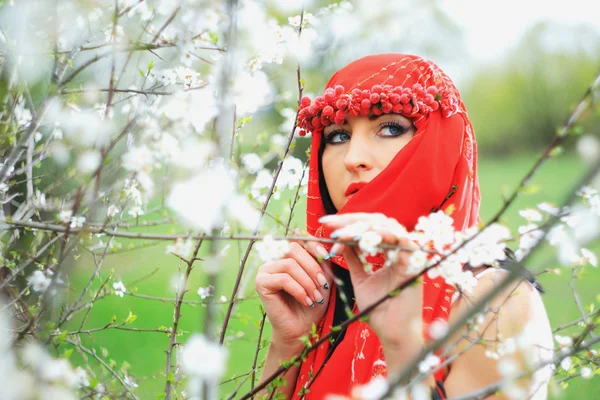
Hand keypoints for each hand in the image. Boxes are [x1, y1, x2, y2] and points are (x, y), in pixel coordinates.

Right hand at [255, 237, 331, 351]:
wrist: (302, 328)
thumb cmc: (312, 303)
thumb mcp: (322, 278)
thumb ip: (321, 261)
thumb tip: (324, 245)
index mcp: (286, 255)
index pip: (298, 240)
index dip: (312, 244)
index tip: (327, 256)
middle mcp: (273, 260)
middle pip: (292, 249)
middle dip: (312, 266)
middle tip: (323, 285)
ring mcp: (265, 270)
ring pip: (290, 265)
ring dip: (307, 282)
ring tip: (315, 297)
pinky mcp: (261, 283)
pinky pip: (283, 279)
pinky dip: (298, 290)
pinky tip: (306, 301)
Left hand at [320, 213, 423, 352]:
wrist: (390, 333)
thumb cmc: (377, 309)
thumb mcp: (359, 279)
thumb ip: (352, 258)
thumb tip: (337, 239)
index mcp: (389, 251)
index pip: (369, 227)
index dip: (348, 222)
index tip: (325, 223)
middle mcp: (400, 249)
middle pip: (377, 221)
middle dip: (351, 220)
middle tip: (329, 224)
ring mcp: (409, 254)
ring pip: (387, 226)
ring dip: (361, 228)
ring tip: (340, 235)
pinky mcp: (415, 262)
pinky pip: (400, 240)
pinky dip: (379, 236)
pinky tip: (360, 241)